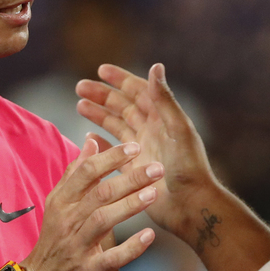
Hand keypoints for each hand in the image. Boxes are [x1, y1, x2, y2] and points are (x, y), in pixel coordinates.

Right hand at [23, 139, 162, 270]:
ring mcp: (78, 245)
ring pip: (104, 220)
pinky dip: (131, 248)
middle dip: (130, 178)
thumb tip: (91, 142)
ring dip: (131, 205)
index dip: (112, 158)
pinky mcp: (88, 270)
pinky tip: (149, 236)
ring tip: (154, 193)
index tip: (135, 147)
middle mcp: (69, 220)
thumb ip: (75, 173)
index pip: (87, 172)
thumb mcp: (58, 203)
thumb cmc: (55, 239)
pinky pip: (111, 258)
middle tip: (157, 168)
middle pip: (100, 193)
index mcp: (63, 201)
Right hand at [75, 63, 217, 238]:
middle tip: (79, 87)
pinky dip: (102, 144)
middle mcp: (151, 131)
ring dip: (98, 115)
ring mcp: (141, 150)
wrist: (190, 205)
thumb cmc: (188, 168)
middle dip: (102, 95)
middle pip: (123, 106)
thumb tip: (156, 65)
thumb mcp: (177, 129)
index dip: (120, 79)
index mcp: (162, 118)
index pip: (139, 92)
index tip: (100, 70)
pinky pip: (114, 152)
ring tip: (79, 105)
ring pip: (116, 126)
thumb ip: (165, 99)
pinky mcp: (134, 169)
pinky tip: (89, 138)